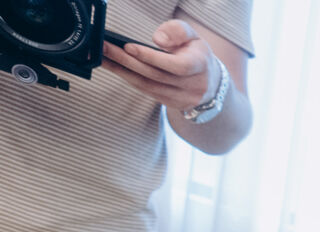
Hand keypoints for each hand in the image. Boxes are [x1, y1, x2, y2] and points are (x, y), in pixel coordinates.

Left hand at [102, 20, 219, 110]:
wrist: (209, 82)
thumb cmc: (195, 53)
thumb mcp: (193, 36)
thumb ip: (177, 31)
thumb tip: (157, 39)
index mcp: (201, 66)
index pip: (177, 66)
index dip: (152, 57)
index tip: (128, 46)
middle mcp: (194, 86)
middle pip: (155, 75)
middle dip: (127, 60)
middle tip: (104, 47)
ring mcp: (182, 98)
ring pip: (147, 85)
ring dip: (122, 70)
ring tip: (101, 56)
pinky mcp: (171, 104)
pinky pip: (146, 91)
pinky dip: (128, 78)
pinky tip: (113, 67)